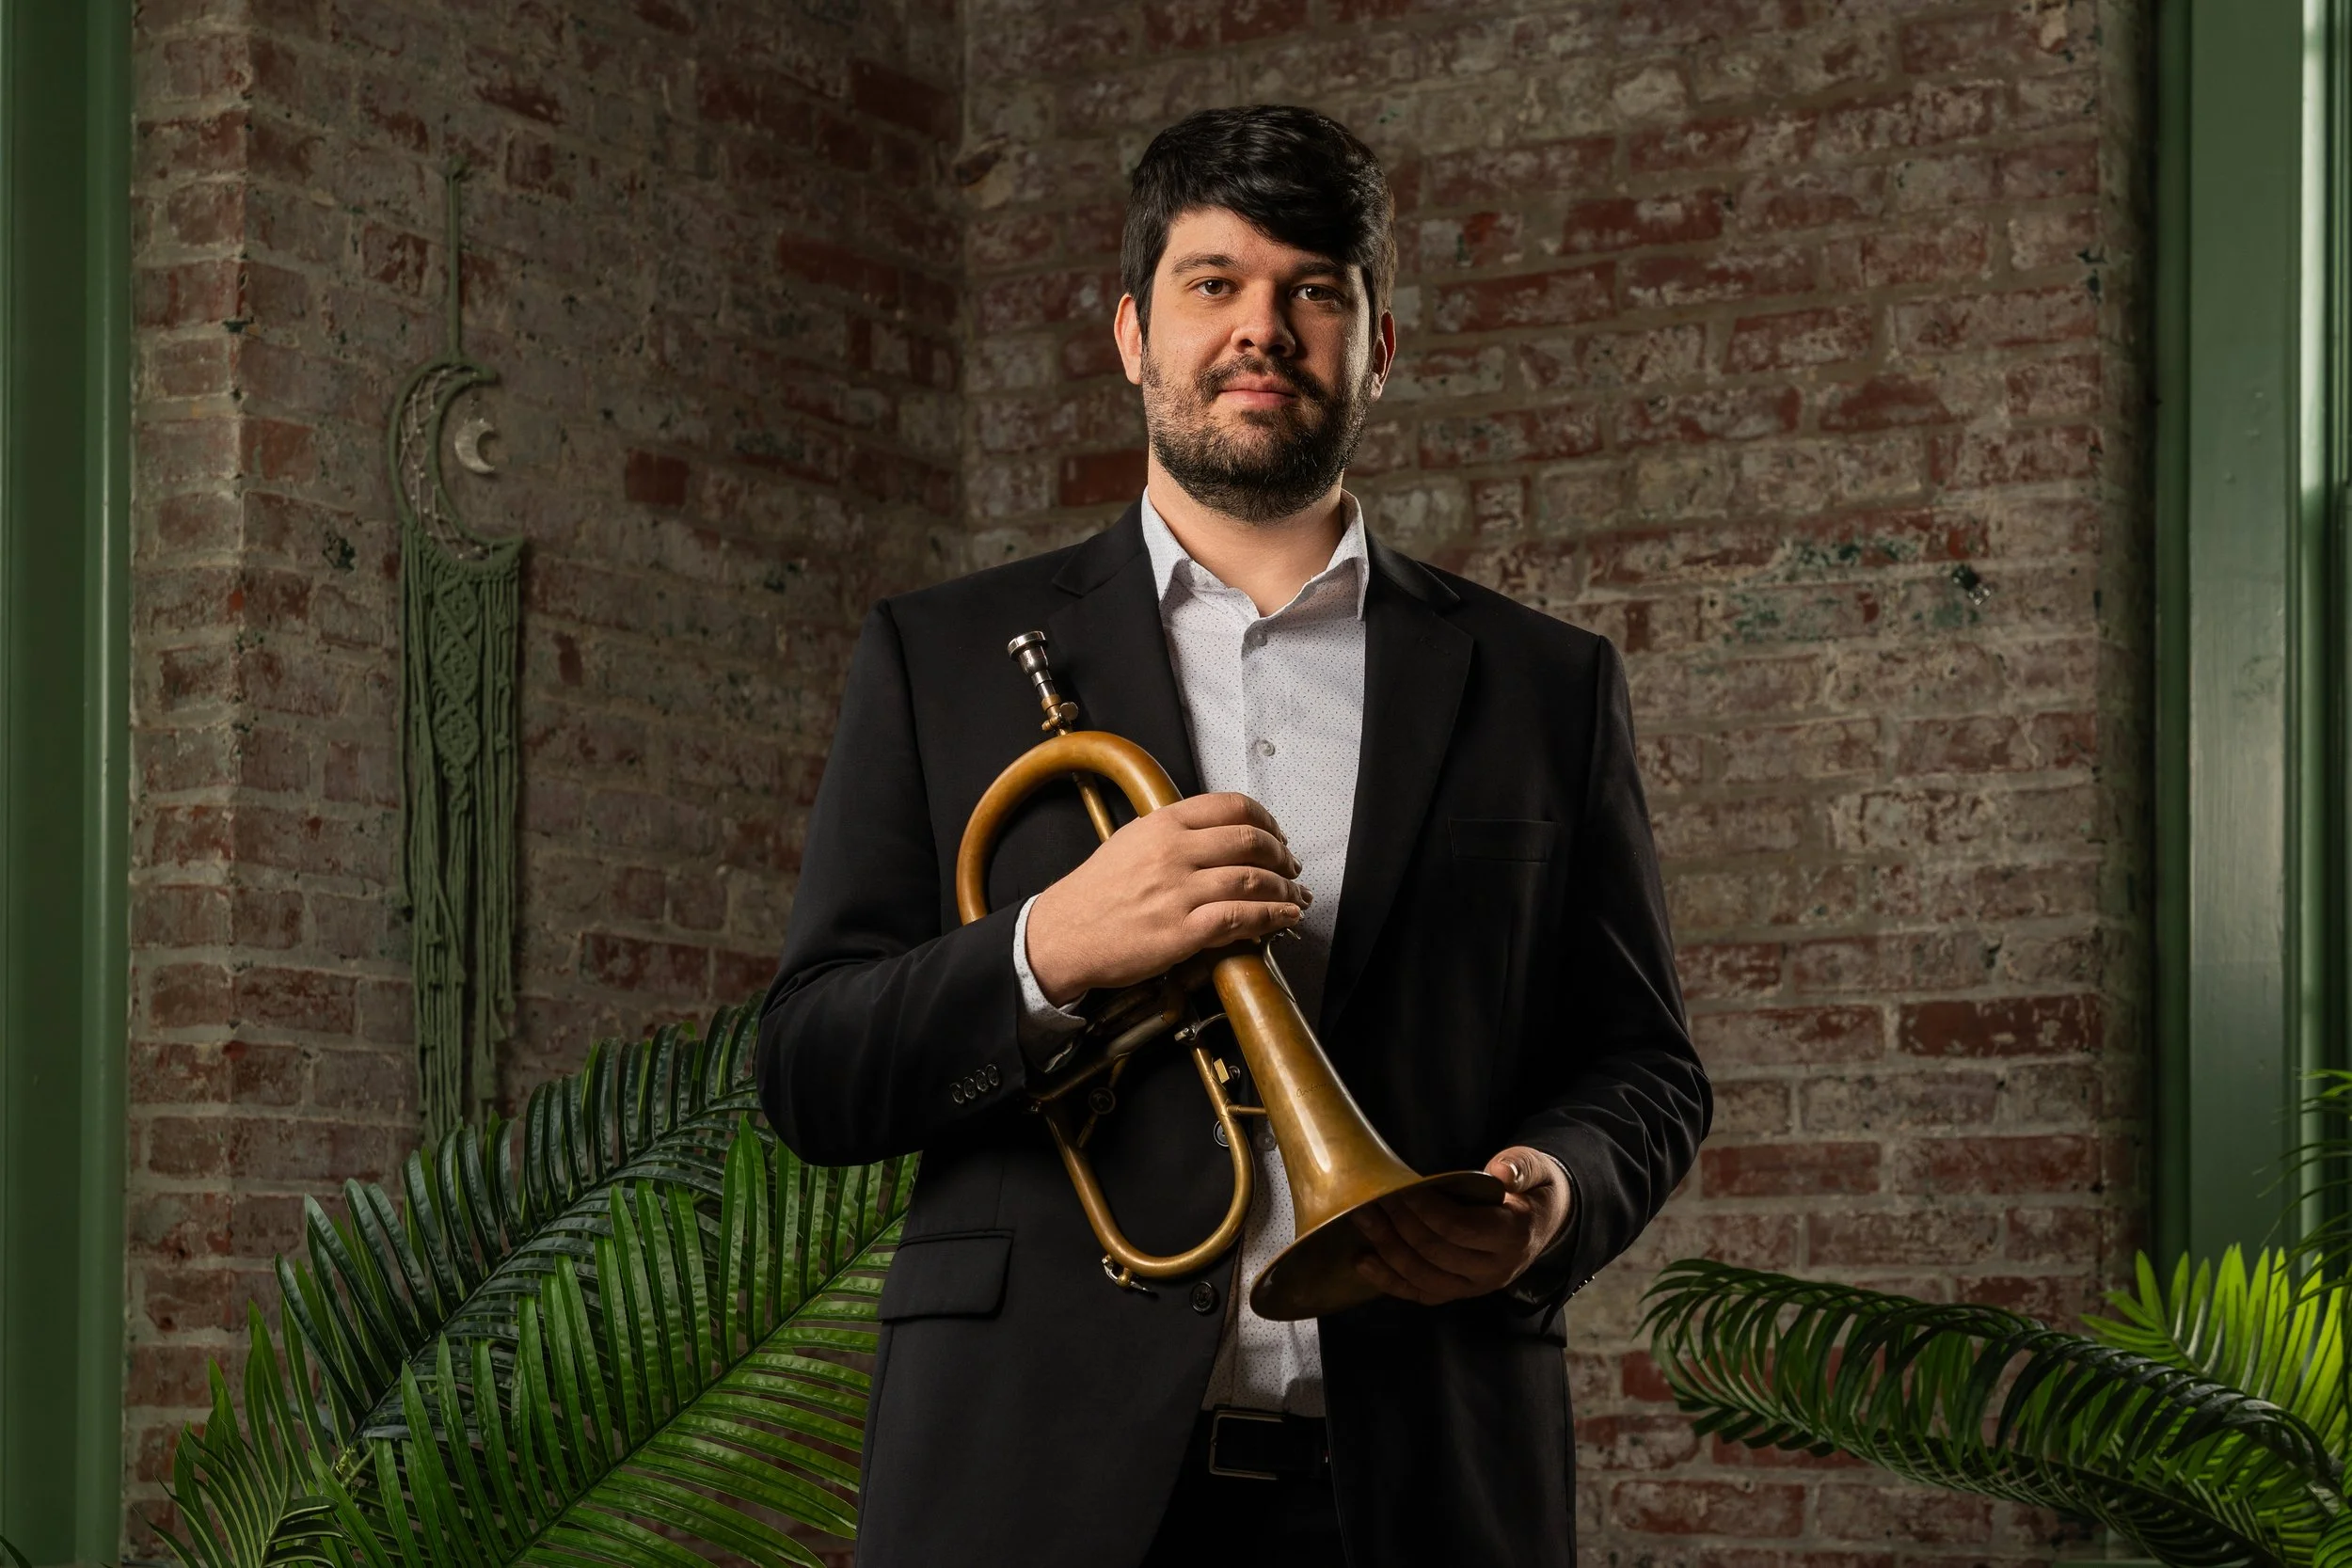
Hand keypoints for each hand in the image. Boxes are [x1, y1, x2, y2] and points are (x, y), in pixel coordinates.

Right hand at [1025, 792, 1309, 1004]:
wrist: (1062, 934)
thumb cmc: (1095, 893)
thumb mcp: (1130, 842)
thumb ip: (1174, 832)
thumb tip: (1220, 834)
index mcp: (1163, 824)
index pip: (1232, 807)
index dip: (1267, 821)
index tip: (1278, 836)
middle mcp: (1173, 852)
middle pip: (1250, 842)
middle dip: (1282, 856)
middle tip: (1290, 869)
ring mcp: (1178, 892)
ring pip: (1252, 880)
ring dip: (1284, 890)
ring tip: (1294, 898)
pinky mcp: (1181, 931)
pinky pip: (1239, 919)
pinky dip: (1271, 917)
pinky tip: (1283, 918)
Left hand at [1352, 1147, 1573, 1305]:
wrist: (1543, 1222)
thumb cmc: (1532, 1189)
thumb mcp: (1536, 1168)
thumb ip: (1521, 1167)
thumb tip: (1502, 1172)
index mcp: (1513, 1236)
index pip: (1459, 1228)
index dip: (1425, 1209)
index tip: (1400, 1188)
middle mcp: (1495, 1269)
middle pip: (1434, 1253)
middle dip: (1397, 1225)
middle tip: (1370, 1198)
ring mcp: (1476, 1286)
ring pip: (1423, 1278)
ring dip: (1386, 1251)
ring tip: (1361, 1221)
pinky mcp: (1460, 1292)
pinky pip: (1421, 1294)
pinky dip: (1390, 1281)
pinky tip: (1363, 1261)